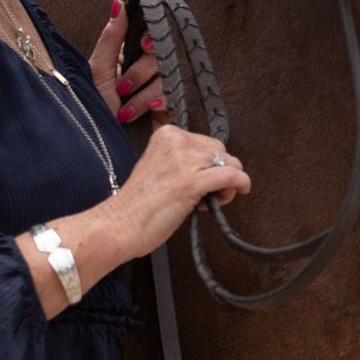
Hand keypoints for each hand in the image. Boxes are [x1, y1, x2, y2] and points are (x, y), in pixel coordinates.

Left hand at [89, 0, 167, 123]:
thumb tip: (118, 2)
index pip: (148, 34)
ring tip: (125, 111)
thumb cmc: (94, 110)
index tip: (143, 46)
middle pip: (159, 53)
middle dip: (139, 72)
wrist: (102, 147)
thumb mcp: (98, 70)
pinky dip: (156, 102)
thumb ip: (111, 37)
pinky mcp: (168, 107)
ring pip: (166, 74)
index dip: (149, 37)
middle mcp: (145, 70)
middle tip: (122, 87)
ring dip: (142, 94)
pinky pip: (172, 94)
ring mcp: (157, 88)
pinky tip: (144, 112)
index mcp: (128, 57)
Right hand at [103, 123, 250, 257]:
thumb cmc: (137, 205)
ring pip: (229, 163)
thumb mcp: (158, 166)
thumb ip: (180, 160)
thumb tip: (210, 167)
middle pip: (219, 151)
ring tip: (210, 200)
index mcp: (166, 134)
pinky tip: (241, 190)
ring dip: (228, 183)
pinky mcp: (191, 182)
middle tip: (206, 194)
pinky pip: (231, 176)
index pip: (204, 142)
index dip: (207, 164)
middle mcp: (176, 141)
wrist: (118, 225)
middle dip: (219, 171)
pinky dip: (241, 183)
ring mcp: (184, 160)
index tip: (198, 180)